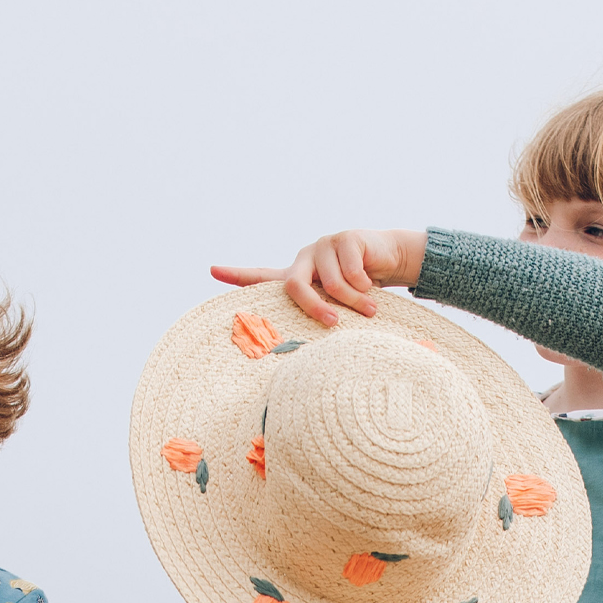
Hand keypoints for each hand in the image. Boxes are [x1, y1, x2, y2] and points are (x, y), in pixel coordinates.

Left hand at [211, 230, 427, 328]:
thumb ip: (319, 321)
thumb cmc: (360, 293)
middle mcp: (304, 258)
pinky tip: (374, 284)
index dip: (237, 275)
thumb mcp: (337, 308)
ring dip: (355, 302)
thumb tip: (304, 363)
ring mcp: (323, 245)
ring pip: (331, 283)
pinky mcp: (345, 238)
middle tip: (333, 323)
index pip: (261, 276)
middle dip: (314, 308)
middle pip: (294, 285)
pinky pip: (352, 272)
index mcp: (297, 276)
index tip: (212, 269)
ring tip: (370, 310)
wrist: (390, 262)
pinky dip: (365, 287)